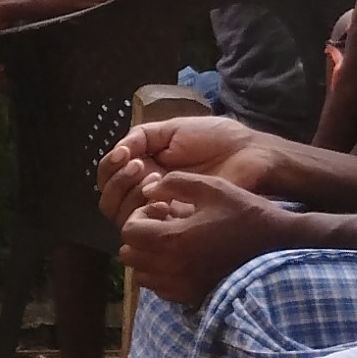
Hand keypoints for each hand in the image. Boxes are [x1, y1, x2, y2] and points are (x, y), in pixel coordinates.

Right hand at [94, 113, 271, 222]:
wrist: (248, 155)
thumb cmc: (215, 139)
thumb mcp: (173, 129)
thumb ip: (141, 137)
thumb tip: (118, 152)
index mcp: (144, 167)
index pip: (108, 175)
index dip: (109, 166)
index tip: (126, 154)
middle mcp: (145, 192)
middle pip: (108, 199)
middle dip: (116, 181)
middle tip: (140, 166)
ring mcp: (159, 210)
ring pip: (119, 215)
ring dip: (127, 193)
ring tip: (152, 175)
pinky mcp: (174, 225)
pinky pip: (143, 228)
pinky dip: (143, 211)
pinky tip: (161, 198)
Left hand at [118, 173, 306, 311]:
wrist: (278, 246)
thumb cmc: (245, 213)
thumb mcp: (212, 187)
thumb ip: (174, 183)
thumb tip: (149, 190)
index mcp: (172, 239)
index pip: (129, 231)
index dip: (139, 216)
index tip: (162, 209)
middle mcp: (171, 268)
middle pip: (129, 255)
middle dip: (140, 236)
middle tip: (164, 224)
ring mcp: (181, 286)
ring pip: (142, 274)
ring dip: (149, 256)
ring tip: (173, 242)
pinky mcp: (191, 297)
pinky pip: (160, 289)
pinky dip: (162, 274)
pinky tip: (183, 258)